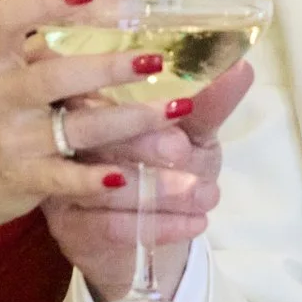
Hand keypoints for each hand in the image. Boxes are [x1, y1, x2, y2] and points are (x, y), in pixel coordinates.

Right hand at [0, 0, 184, 232]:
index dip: (44, 1)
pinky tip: (128, 176)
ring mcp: (9, 139)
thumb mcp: (14, 63)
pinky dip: (94, 179)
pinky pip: (64, 178)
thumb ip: (68, 26)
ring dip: (129, 120)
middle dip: (108, 68)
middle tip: (156, 60)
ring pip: (75, 128)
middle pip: (55, 76)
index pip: (7, 18)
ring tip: (175, 109)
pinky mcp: (22, 179)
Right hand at [41, 58, 253, 299]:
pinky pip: (110, 225)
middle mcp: (64, 137)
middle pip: (93, 134)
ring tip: (207, 194)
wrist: (153, 234)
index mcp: (90, 99)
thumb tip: (240, 66)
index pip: (93, 85)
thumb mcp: (192, 132)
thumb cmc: (170, 168)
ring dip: (160, 190)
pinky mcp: (70, 226)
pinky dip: (159, 224)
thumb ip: (207, 103)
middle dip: (143, 143)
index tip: (179, 105)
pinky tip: (194, 222)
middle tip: (184, 151)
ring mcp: (61, 184)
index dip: (130, 91)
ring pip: (104, 184)